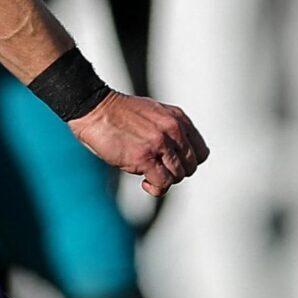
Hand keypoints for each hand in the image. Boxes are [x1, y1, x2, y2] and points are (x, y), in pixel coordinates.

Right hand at [68, 92, 208, 195]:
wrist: (95, 109)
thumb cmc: (120, 113)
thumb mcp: (155, 113)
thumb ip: (170, 129)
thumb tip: (178, 155)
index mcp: (178, 119)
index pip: (201, 152)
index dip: (188, 163)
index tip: (171, 164)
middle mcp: (173, 130)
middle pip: (191, 166)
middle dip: (175, 173)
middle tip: (158, 170)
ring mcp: (159, 143)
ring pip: (178, 176)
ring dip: (164, 180)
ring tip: (148, 176)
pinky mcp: (143, 157)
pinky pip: (163, 183)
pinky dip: (155, 188)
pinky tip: (144, 181)